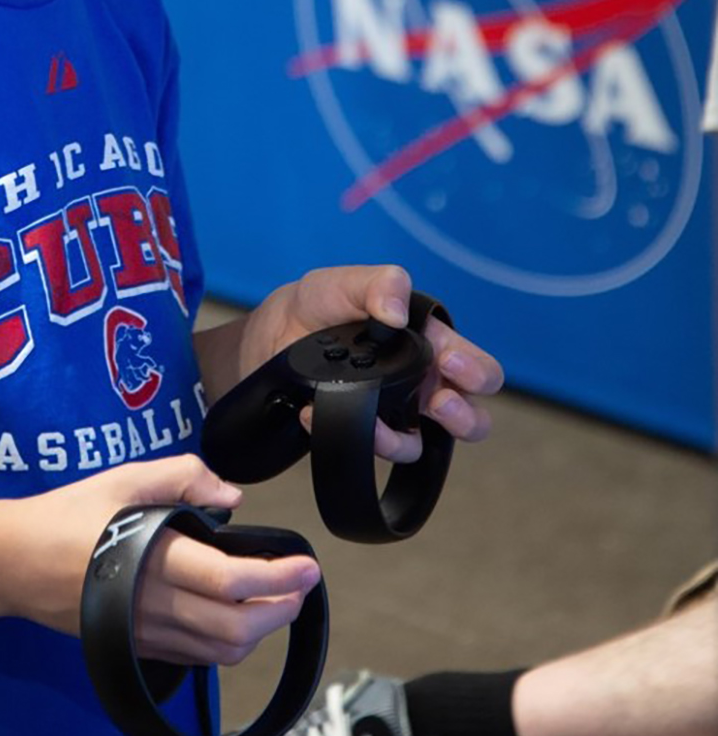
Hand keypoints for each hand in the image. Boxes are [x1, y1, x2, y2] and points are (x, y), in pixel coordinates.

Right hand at [4, 454, 319, 666]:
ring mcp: (144, 634)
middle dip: (280, 610)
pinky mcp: (135, 648)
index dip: (279, 577)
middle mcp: (154, 605)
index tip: (307, 565)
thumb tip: (231, 495)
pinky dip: (226, 642)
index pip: (232, 582)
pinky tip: (235, 617)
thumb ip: (181, 476)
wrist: (13, 563)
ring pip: (218, 651)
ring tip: (277, 602)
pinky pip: (194, 656)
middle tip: (300, 586)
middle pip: (235, 628)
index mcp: (155, 558)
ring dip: (258, 632)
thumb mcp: (122, 477)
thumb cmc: (67, 514)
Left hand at [206, 264, 502, 462]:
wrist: (262, 345)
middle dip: (465, 413)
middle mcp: (418, 381)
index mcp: (423, 341)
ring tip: (384, 427)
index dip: (474, 368)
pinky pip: (378, 451)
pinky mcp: (363, 435)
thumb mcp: (336, 284)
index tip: (451, 363)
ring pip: (428, 443)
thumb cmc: (309, 307)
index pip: (471, 361)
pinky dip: (358, 437)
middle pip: (468, 411)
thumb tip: (398, 311)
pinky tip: (319, 414)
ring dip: (410, 439)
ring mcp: (393, 413)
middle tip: (441, 401)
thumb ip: (374, 284)